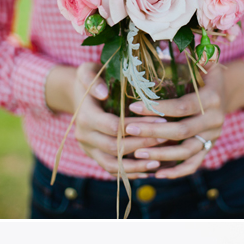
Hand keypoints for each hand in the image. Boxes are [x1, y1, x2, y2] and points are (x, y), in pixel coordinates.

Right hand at [48, 63, 168, 177]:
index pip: (114, 127)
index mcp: (85, 117)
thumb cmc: (91, 79)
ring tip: (158, 162)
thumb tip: (102, 92)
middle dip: (141, 145)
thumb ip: (92, 78)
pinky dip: (130, 172)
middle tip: (165, 139)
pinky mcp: (95, 156)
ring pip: (112, 165)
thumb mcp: (88, 71)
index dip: (138, 126)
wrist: (78, 95)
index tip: (162, 121)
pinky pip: (111, 170)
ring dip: (135, 166)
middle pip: (114, 147)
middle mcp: (84, 136)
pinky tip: (148, 169)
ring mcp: (89, 149)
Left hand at [124, 64, 226, 179]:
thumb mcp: (204, 62)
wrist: (228, 92)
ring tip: (136, 154)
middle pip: (181, 131)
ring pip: (186, 152)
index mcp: (212, 97)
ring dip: (160, 154)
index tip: (131, 106)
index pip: (182, 106)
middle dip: (151, 132)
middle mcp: (215, 119)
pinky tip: (156, 174)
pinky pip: (193, 165)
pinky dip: (176, 171)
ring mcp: (213, 137)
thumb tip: (182, 47)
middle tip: (126, 131)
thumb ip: (195, 57)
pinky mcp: (209, 148)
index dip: (157, 108)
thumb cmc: (205, 75)